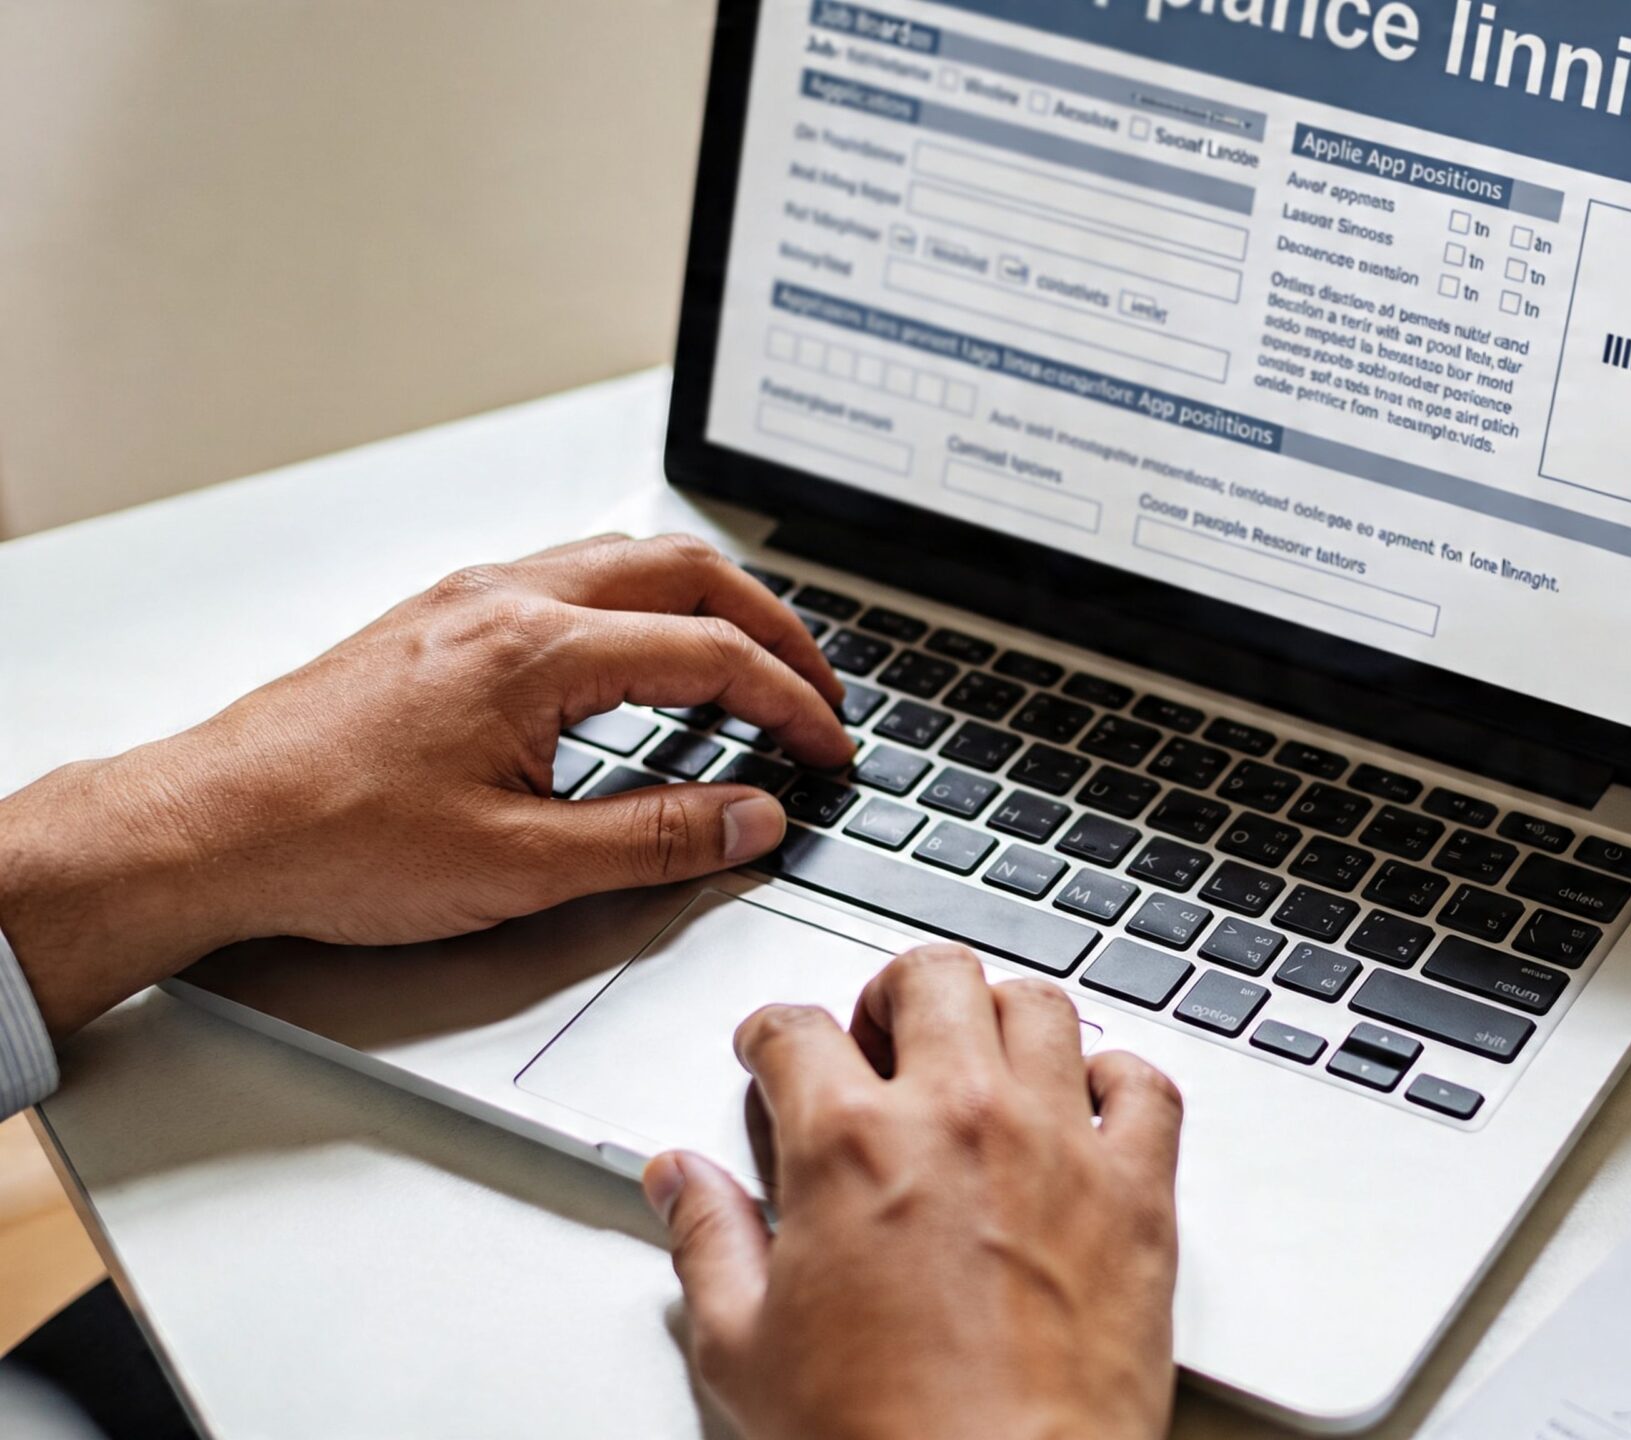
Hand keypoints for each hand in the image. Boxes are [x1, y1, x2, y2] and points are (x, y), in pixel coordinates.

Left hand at [0, 533, 851, 1035]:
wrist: (208, 828)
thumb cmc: (333, 842)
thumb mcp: (521, 867)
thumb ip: (656, 838)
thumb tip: (751, 818)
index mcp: (539, 651)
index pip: (711, 654)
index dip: (791, 704)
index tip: (827, 749)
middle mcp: (506, 601)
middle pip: (685, 573)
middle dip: (773, 628)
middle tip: (819, 689)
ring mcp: (469, 600)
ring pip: (626, 561)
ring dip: (708, 605)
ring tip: (752, 663)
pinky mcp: (440, 620)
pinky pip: (572, 579)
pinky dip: (642, 606)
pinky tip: (643, 658)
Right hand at [644, 947, 1183, 1439]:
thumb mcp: (745, 1350)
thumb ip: (708, 1242)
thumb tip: (682, 1183)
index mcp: (851, 1144)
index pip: (797, 1030)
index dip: (773, 1036)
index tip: (776, 1050)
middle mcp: (961, 1118)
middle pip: (930, 977)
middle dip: (893, 994)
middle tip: (882, 1036)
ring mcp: (1059, 1145)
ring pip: (1041, 1006)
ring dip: (1001, 1016)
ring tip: (979, 1055)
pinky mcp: (1138, 1192)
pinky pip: (1147, 1085)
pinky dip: (1119, 1077)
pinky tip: (1088, 1102)